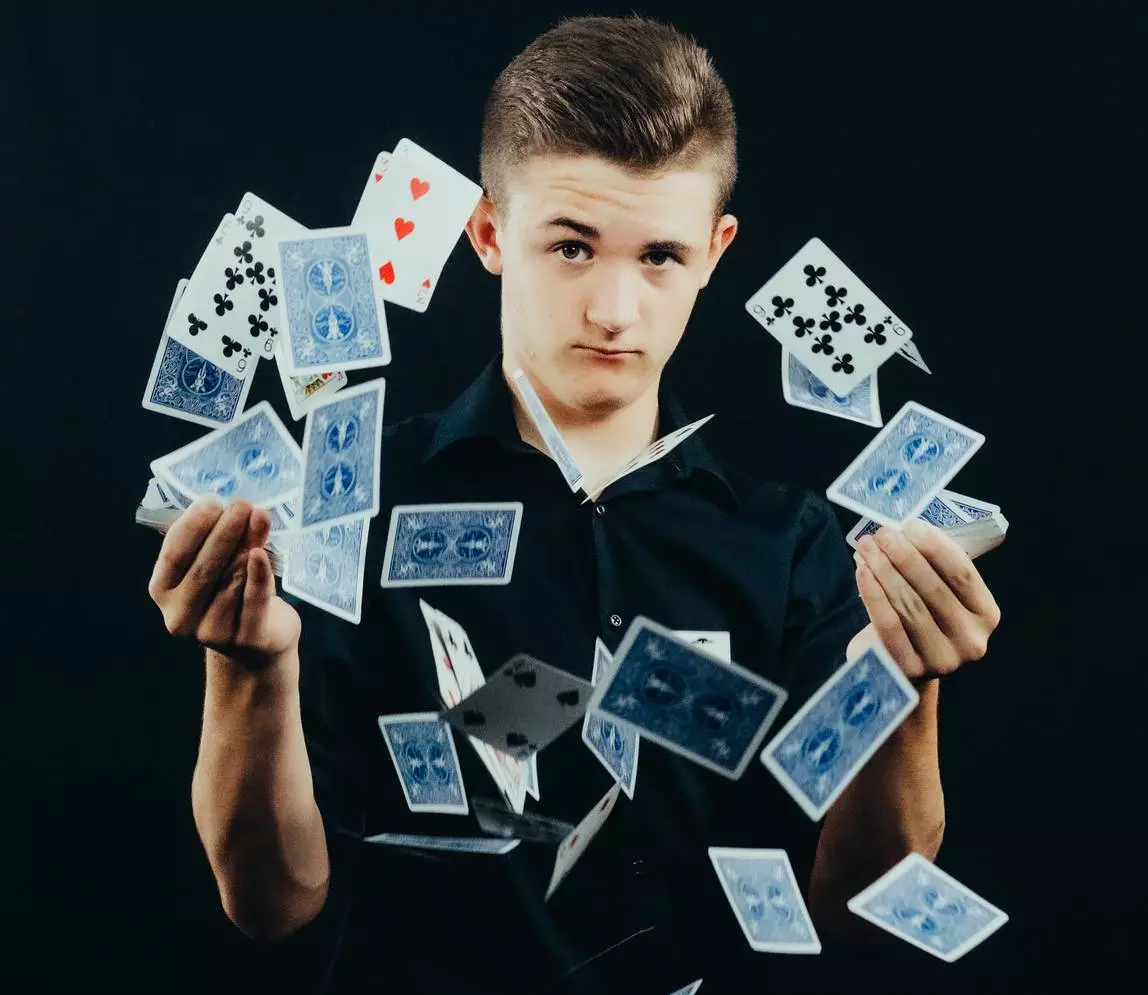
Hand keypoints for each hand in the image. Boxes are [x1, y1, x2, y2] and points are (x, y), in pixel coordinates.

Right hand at [147, 494, 300, 671]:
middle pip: (203, 568)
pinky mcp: (245, 639)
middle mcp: (179, 615)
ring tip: (259, 517)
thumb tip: (229, 505)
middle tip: (242, 505)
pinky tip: (262, 552)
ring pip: (230, 582)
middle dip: (224, 532)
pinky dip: (258, 575)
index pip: (174, 555)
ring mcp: (210, 632)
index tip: (213, 500)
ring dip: (246, 546)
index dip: (193, 526)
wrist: (258, 639)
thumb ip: (215, 539)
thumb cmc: (231, 591)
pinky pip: (252, 601)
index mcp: (162, 591)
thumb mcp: (216, 564)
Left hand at [848, 519, 1000, 680]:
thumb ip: (932, 566)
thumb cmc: (922, 617)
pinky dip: (873, 594)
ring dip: (884, 569)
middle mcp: (971, 640)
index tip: (910, 525)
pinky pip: (888, 624)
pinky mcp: (911, 669)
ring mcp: (943, 659)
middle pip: (933, 588)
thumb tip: (905, 530)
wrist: (903, 667)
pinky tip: (862, 572)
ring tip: (867, 547)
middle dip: (904, 555)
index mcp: (986, 614)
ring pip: (909, 604)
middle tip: (882, 534)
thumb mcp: (937, 593)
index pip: (962, 573)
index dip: (935, 546)